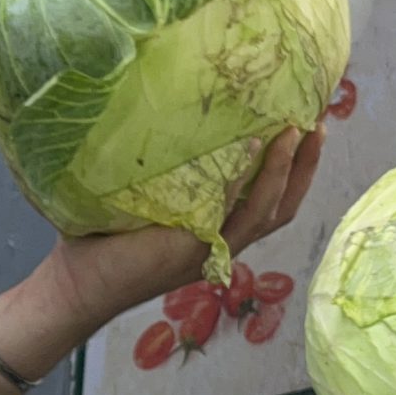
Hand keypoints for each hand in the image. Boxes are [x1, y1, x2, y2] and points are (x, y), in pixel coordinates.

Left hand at [40, 125, 326, 339]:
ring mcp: (209, 250)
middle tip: (319, 125)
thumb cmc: (103, 239)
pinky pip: (226, 213)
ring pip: (263, 212)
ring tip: (295, 132)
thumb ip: (171, 169)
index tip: (309, 129)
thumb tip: (174, 110)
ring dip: (284, 172)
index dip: (298, 171)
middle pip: (282, 208)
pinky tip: (252, 147)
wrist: (76, 283)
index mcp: (219, 233)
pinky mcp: (188, 251)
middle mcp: (222, 244)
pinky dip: (242, 181)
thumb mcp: (149, 197)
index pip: (272, 203)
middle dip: (306, 168)